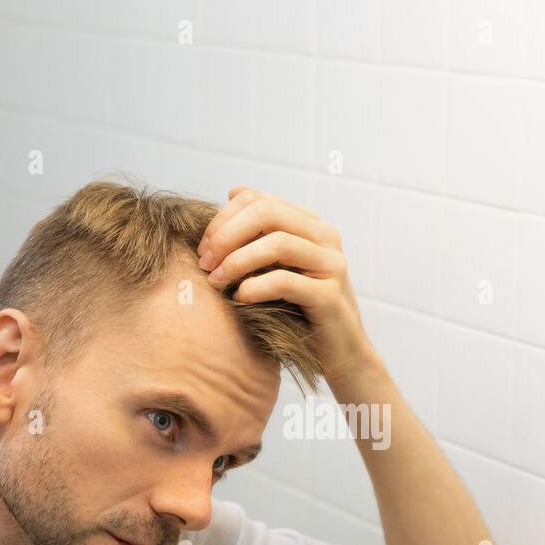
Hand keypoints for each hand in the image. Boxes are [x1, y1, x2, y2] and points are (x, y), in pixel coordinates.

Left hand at [198, 187, 374, 382]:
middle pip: (268, 213)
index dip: (224, 218)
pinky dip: (255, 288)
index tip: (204, 247)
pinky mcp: (329, 297)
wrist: (340, 352)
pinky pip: (285, 281)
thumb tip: (233, 191)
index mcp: (311, 224)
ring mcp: (332, 266)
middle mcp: (326, 237)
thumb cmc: (301, 310)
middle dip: (227, 235)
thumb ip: (260, 232)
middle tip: (205, 262)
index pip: (259, 200)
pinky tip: (240, 298)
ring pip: (278, 243)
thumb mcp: (279, 265)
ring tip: (217, 280)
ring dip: (237, 261)